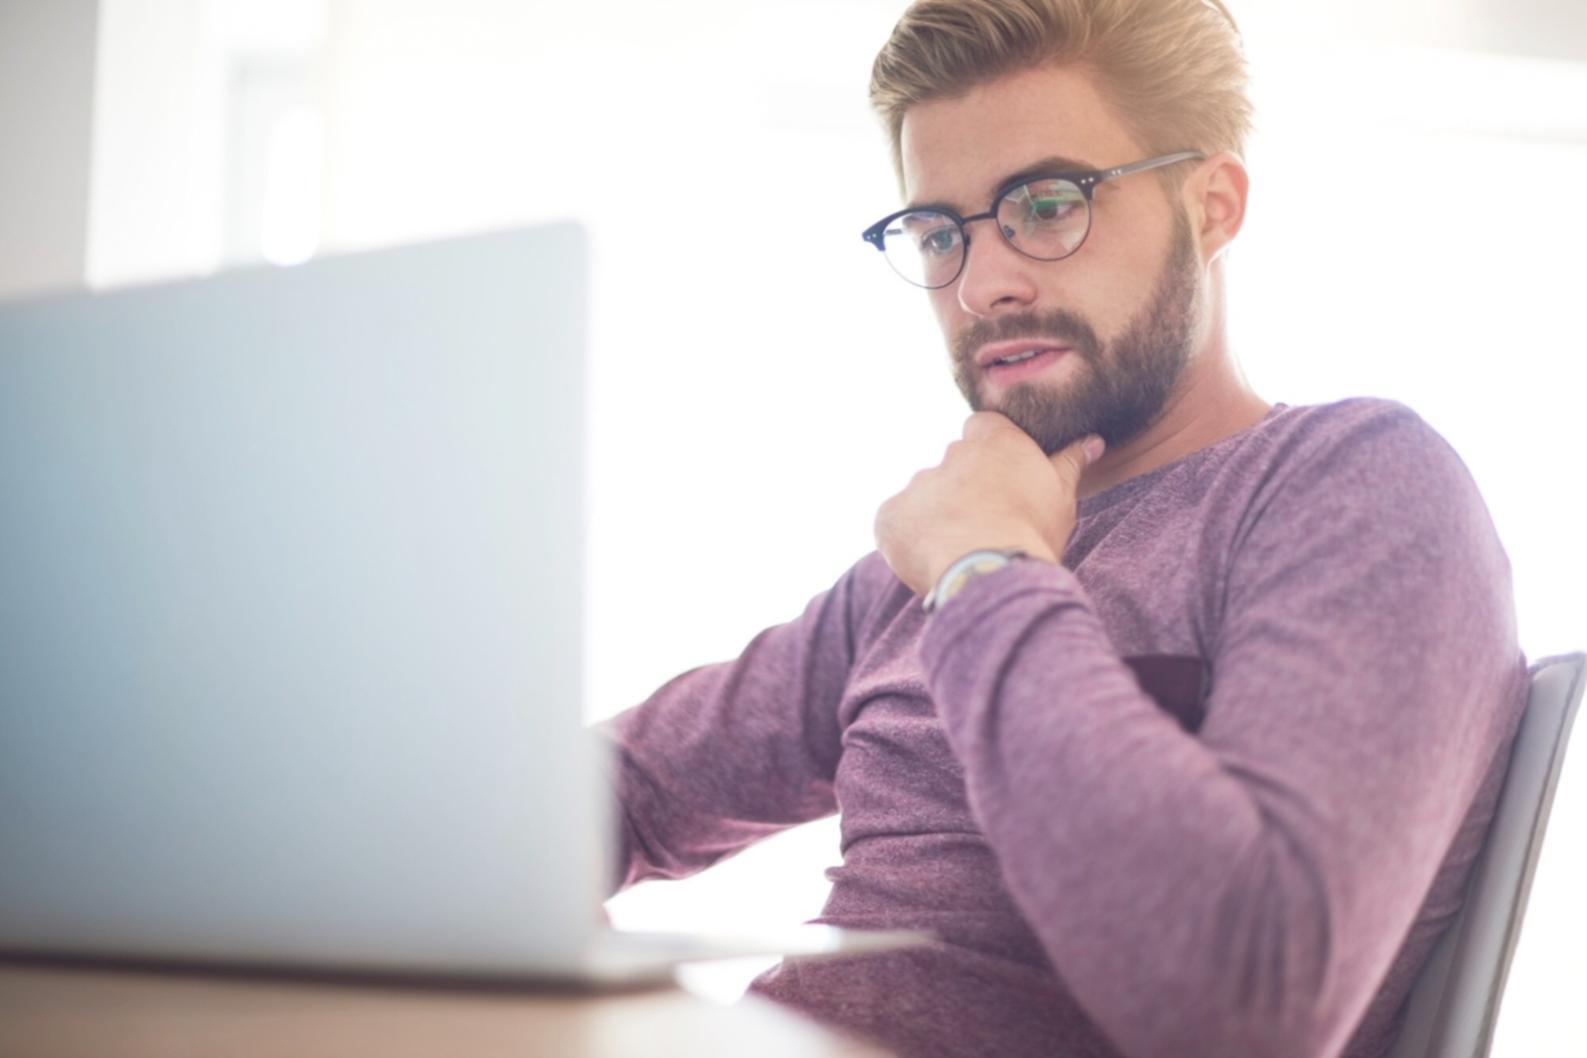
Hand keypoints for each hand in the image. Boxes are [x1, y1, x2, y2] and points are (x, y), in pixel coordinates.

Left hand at [874, 412, 1102, 599]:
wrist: (988, 569)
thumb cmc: (1032, 529)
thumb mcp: (1061, 495)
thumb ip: (1069, 462)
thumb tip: (1091, 441)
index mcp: (992, 438)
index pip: (982, 430)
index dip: (990, 457)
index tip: (1001, 484)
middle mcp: (950, 453)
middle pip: (954, 467)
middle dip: (964, 491)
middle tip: (984, 525)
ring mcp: (917, 483)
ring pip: (925, 497)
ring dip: (937, 516)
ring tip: (961, 549)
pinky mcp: (890, 515)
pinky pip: (896, 523)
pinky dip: (910, 538)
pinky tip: (933, 558)